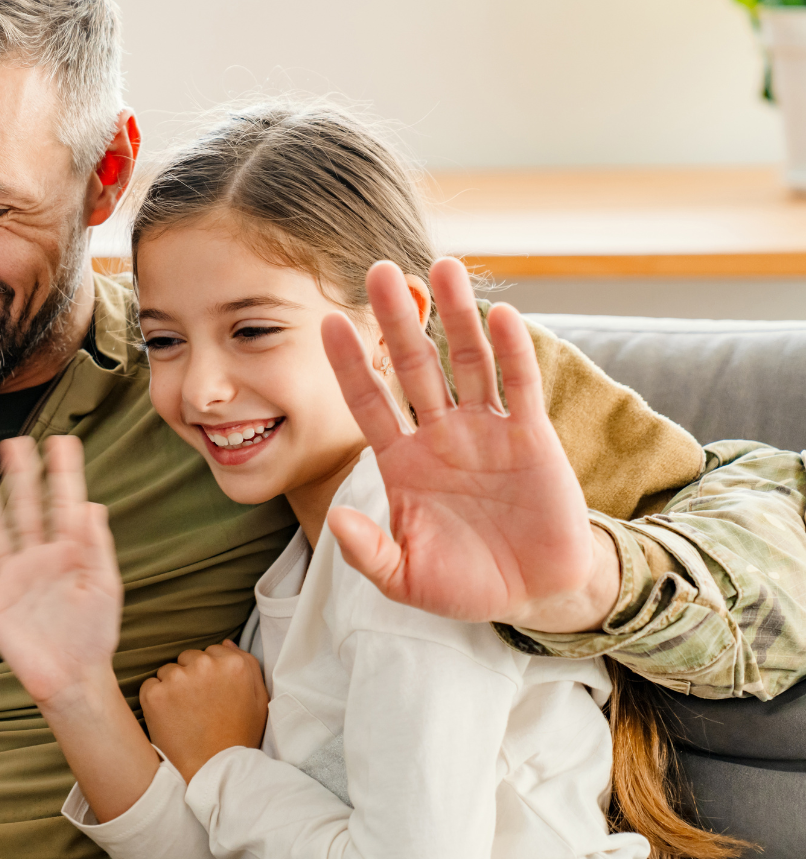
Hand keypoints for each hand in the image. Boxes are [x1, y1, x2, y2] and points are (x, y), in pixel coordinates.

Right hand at [0, 436, 123, 708]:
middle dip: (21, 477)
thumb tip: (93, 504)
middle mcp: (36, 558)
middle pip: (25, 508)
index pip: (64, 504)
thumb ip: (97, 548)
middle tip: (14, 442)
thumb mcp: (104, 588)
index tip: (61, 441)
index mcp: (68, 553)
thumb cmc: (95, 634)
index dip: (63, 474)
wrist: (73, 679)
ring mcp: (11, 578)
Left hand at [140, 642, 267, 782]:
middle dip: (191, 677)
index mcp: (234, 664)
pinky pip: (150, 686)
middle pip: (188, 658)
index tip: (213, 694)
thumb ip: (249, 666)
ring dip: (173, 687)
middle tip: (199, 706)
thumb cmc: (239, 736)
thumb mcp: (259, 701)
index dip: (211, 675)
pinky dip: (156, 700)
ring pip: (168, 671)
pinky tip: (170, 719)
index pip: (211, 652)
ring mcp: (178, 678)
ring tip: (185, 715)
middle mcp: (205, 665)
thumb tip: (226, 643)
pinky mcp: (155, 694)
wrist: (214, 769)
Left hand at [319, 258, 618, 632]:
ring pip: (467, 361)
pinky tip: (500, 314)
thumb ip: (367, 552)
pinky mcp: (532, 437)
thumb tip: (336, 520)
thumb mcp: (404, 578)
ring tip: (442, 265)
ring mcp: (487, 431)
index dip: (349, 364)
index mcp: (402, 462)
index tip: (323, 323)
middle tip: (376, 270)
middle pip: (413, 365)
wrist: (534, 594)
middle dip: (396, 320)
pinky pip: (519, 386)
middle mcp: (440, 435)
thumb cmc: (464, 583)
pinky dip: (512, 350)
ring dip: (456, 315)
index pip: (368, 402)